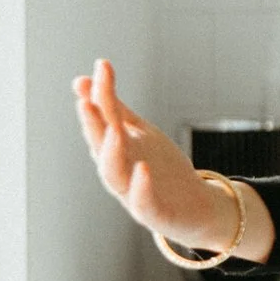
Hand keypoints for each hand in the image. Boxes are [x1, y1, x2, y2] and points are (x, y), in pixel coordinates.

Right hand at [73, 59, 239, 249]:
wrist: (194, 207)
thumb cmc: (160, 168)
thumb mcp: (139, 133)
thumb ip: (114, 109)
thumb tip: (87, 76)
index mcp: (115, 148)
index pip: (103, 119)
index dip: (98, 95)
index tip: (101, 67)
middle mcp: (119, 169)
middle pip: (99, 146)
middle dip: (92, 125)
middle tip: (86, 100)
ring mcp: (132, 192)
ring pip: (113, 174)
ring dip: (111, 153)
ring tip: (114, 131)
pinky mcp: (153, 213)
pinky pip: (142, 202)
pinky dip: (140, 187)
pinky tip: (144, 169)